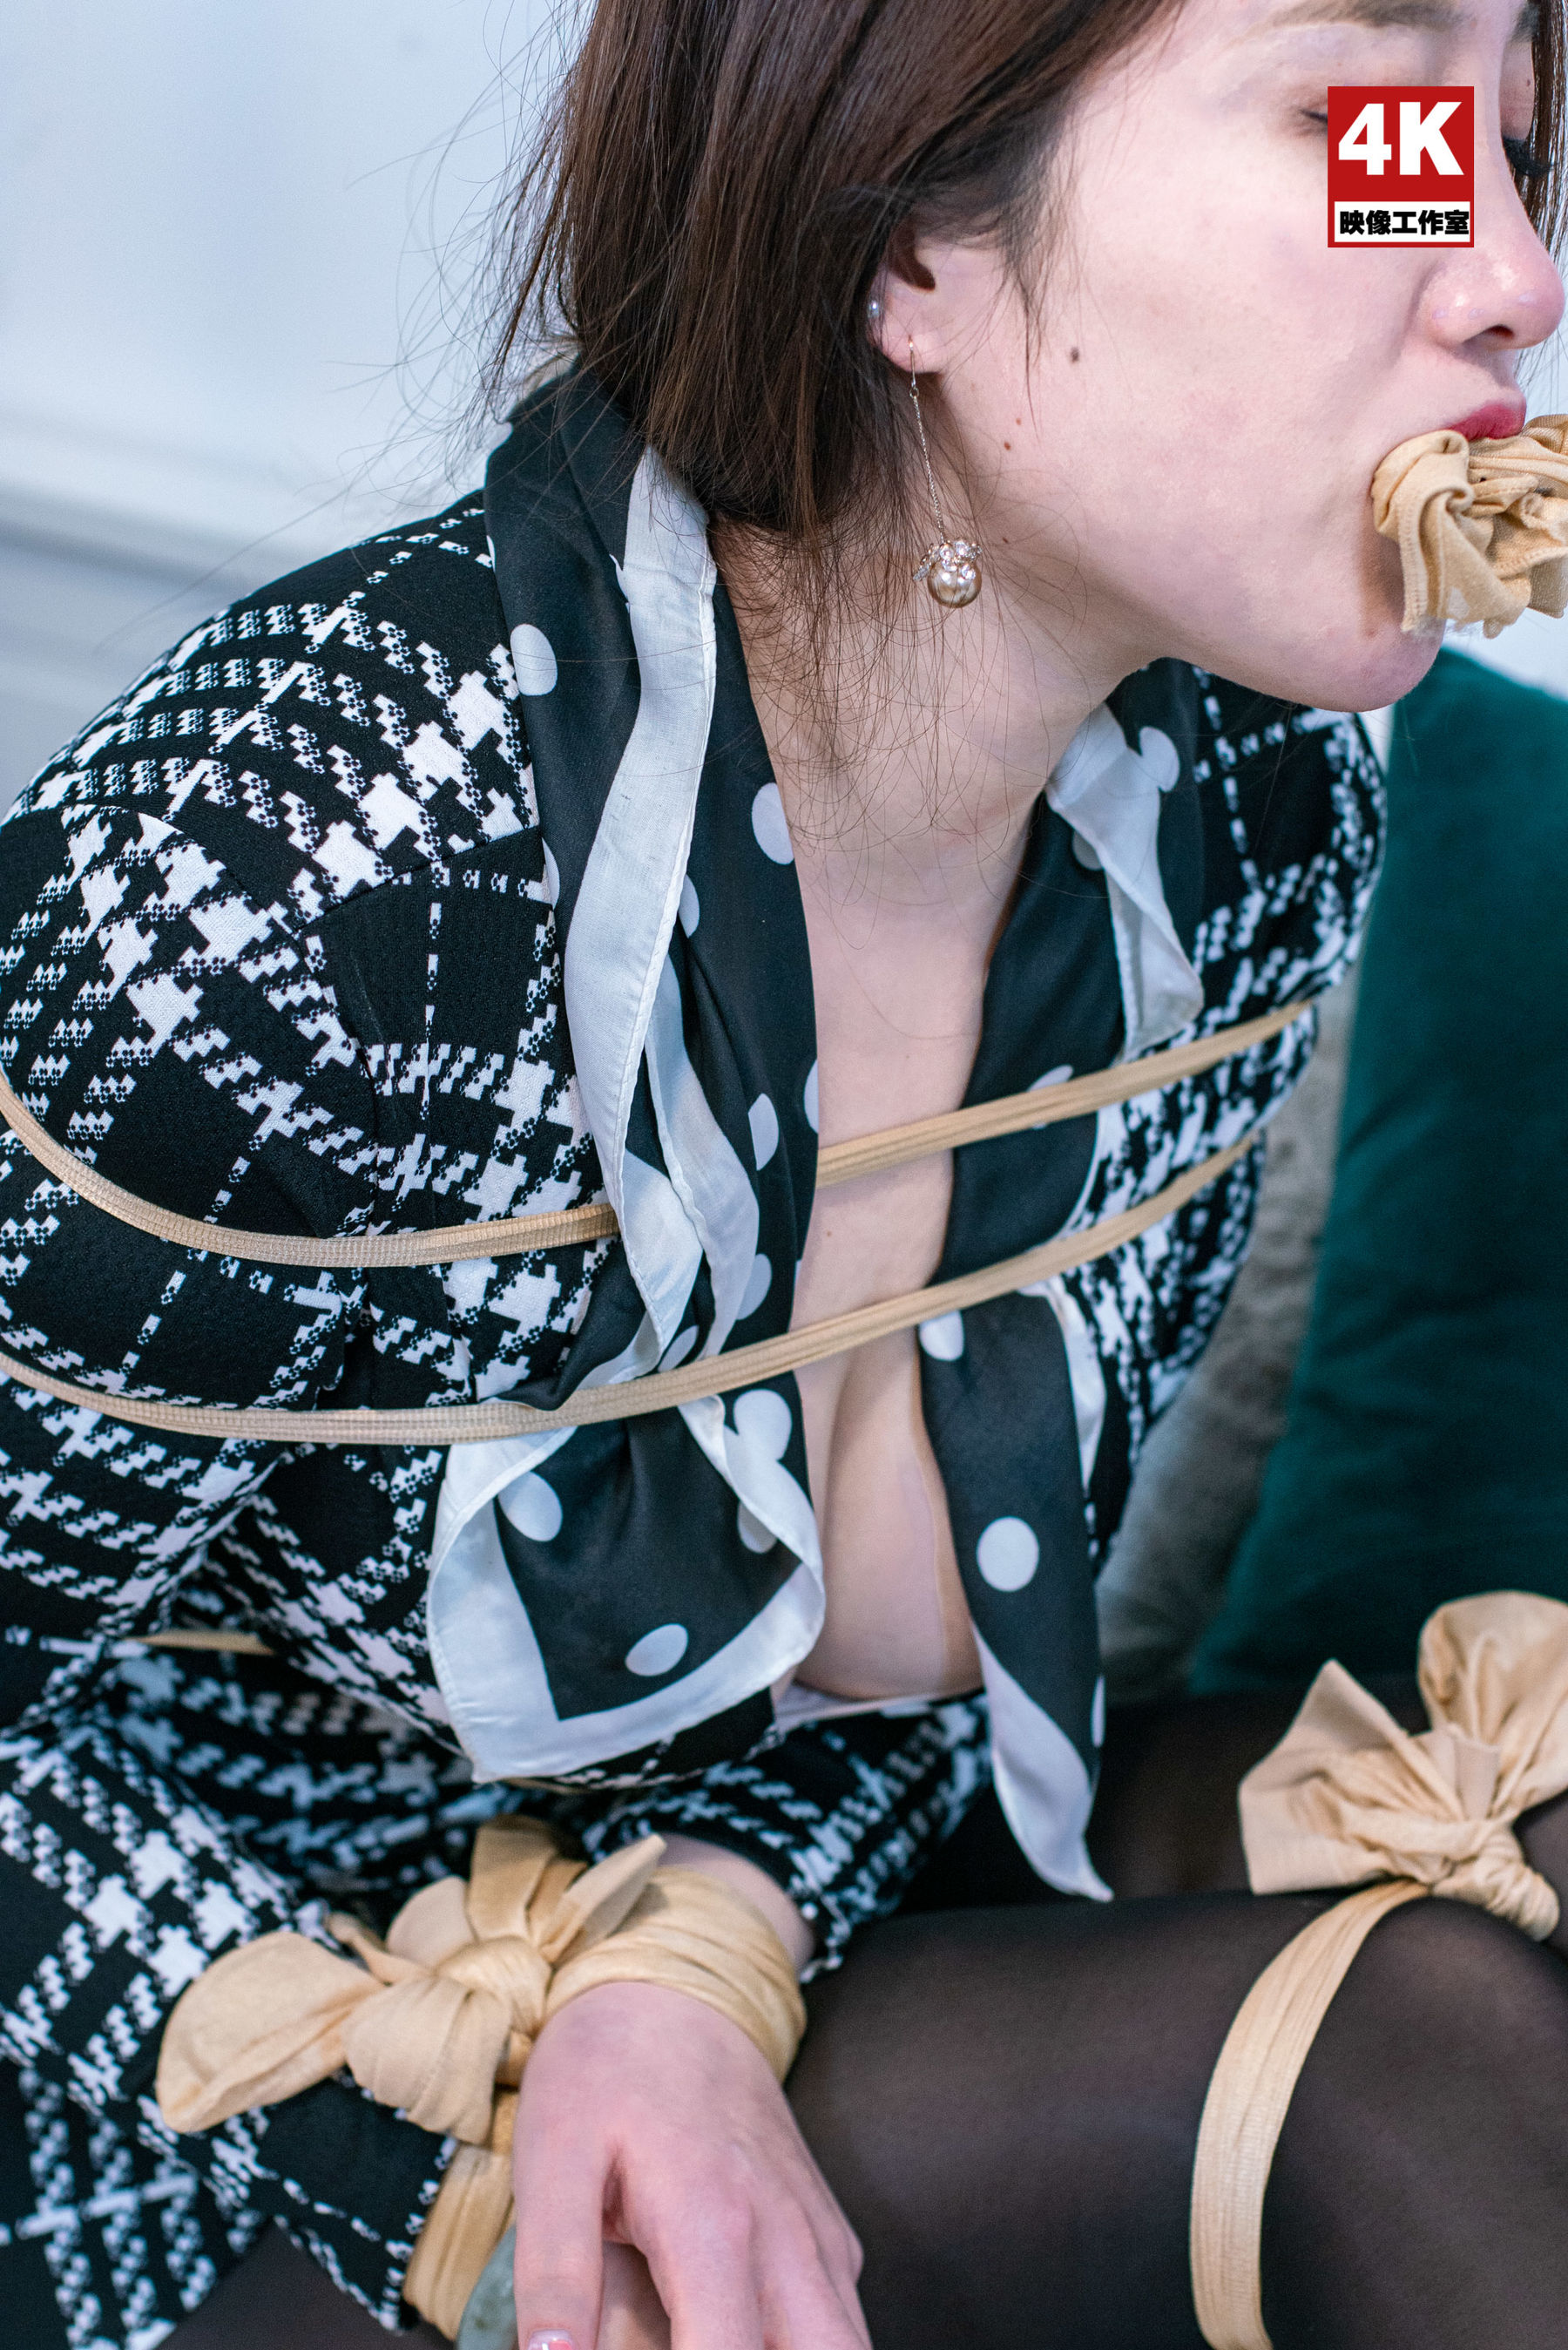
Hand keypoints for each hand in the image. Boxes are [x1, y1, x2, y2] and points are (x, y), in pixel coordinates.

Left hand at [511, 1979, 868, 2349]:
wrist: (673, 1989)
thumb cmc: (603, 2072)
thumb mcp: (549, 2162)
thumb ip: (556, 2274)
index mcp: (713, 2224)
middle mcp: (786, 2237)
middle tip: (686, 2343)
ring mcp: (818, 2234)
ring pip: (848, 2346)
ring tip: (705, 2332)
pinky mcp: (829, 2230)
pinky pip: (840, 2315)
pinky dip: (801, 2342)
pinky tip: (738, 2327)